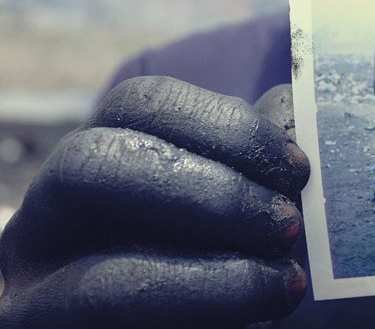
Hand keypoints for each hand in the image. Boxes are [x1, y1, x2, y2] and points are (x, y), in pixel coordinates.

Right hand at [0, 77, 310, 327]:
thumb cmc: (227, 271)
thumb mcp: (243, 209)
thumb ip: (255, 162)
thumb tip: (285, 112)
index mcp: (101, 160)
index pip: (140, 105)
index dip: (227, 127)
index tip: (297, 169)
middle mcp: (50, 215)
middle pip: (97, 164)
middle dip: (212, 192)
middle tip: (287, 223)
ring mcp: (39, 285)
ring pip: (101, 273)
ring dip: (212, 272)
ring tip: (283, 277)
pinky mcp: (49, 328)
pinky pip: (112, 315)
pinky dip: (204, 307)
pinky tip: (264, 308)